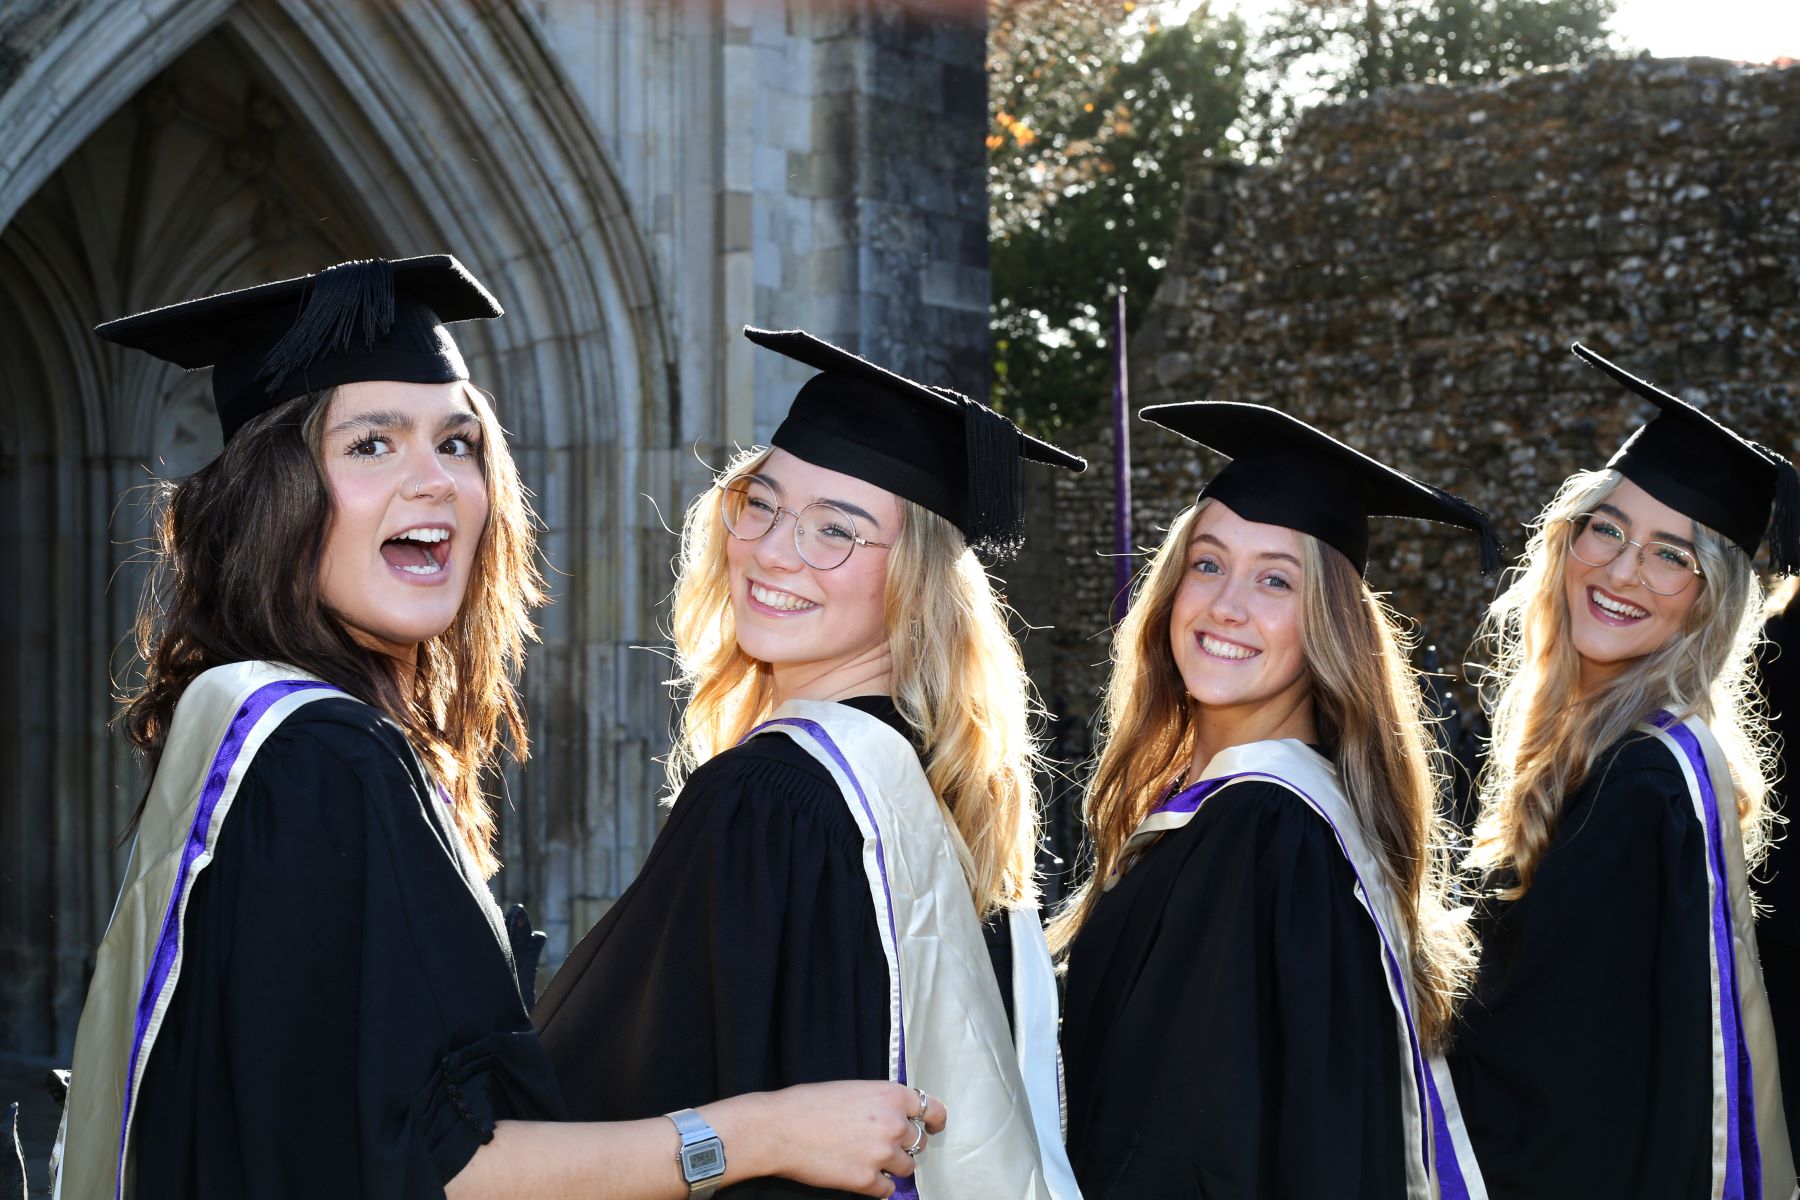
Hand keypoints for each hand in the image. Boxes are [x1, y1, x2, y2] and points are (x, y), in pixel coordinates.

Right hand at [715, 1080, 946, 1197]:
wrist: (779, 1129)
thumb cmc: (808, 1104)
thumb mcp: (852, 1089)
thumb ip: (880, 1103)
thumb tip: (894, 1118)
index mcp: (891, 1095)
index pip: (931, 1110)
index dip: (935, 1120)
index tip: (934, 1126)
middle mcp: (894, 1124)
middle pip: (918, 1142)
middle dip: (904, 1145)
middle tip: (881, 1145)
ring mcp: (882, 1154)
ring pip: (906, 1168)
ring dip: (892, 1166)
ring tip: (866, 1160)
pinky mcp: (867, 1180)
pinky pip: (887, 1189)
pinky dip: (877, 1186)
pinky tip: (859, 1176)